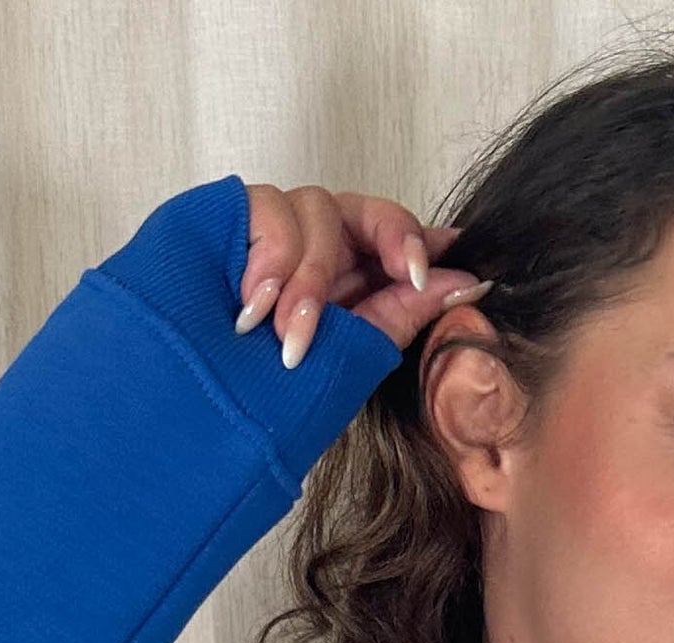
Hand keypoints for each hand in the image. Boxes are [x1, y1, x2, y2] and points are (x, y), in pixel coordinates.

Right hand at [233, 181, 491, 368]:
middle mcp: (319, 237)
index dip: (411, 238)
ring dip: (306, 279)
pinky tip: (254, 308)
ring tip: (288, 335)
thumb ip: (405, 312)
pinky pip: (261, 207)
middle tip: (377, 298)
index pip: (394, 228)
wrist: (205, 405)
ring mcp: (275, 225)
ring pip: (311, 206)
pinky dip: (265, 260)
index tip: (424, 270)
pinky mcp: (231, 217)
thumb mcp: (351, 351)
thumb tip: (469, 283)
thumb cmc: (278, 383)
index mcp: (353, 266)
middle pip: (358, 209)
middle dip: (372, 255)